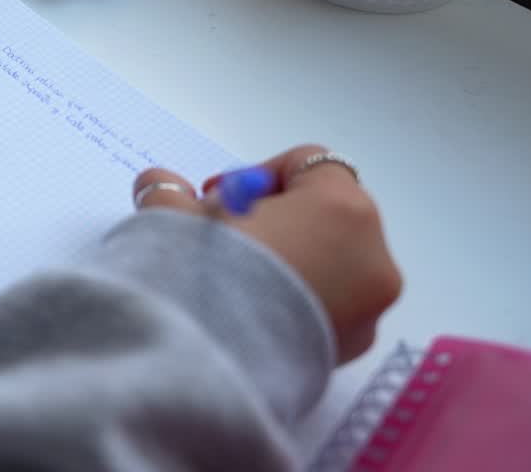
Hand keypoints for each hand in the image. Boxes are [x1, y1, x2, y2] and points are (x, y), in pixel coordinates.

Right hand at [132, 145, 401, 363]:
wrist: (208, 366)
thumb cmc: (205, 277)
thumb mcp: (176, 220)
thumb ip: (170, 193)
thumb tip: (158, 185)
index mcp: (341, 207)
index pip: (310, 163)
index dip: (259, 175)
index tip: (220, 200)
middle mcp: (372, 254)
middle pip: (327, 213)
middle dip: (278, 219)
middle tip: (225, 237)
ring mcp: (370, 305)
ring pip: (333, 261)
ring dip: (291, 260)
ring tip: (235, 278)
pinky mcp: (354, 346)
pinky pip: (332, 305)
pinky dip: (300, 301)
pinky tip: (253, 310)